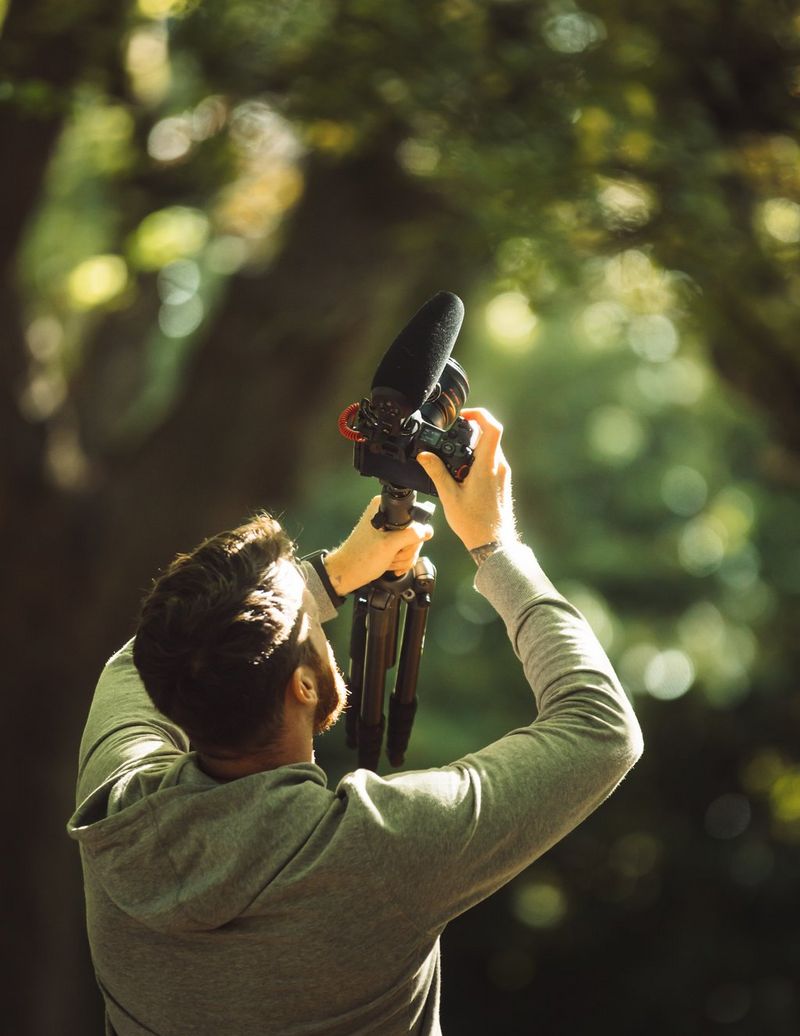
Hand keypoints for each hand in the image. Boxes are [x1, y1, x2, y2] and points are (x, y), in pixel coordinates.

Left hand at [323, 496, 433, 594]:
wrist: (347, 573)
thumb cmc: (361, 559)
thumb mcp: (390, 546)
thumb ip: (412, 535)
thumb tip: (427, 531)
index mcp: (383, 508)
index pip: (414, 515)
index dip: (413, 534)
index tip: (402, 544)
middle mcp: (385, 515)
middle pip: (414, 531)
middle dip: (406, 550)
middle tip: (393, 555)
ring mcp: (387, 530)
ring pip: (410, 543)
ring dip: (402, 558)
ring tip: (388, 561)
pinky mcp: (387, 541)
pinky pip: (404, 550)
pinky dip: (399, 560)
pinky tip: (389, 564)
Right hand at [417, 407, 516, 551]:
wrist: (493, 542)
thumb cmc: (473, 523)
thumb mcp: (449, 496)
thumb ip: (437, 472)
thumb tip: (424, 456)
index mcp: (487, 466)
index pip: (492, 428)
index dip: (479, 415)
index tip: (464, 416)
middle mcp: (499, 467)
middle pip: (489, 436)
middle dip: (471, 433)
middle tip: (452, 439)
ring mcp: (503, 474)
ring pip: (490, 449)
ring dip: (473, 448)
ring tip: (455, 462)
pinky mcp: (503, 481)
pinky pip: (492, 461)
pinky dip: (478, 460)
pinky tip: (463, 475)